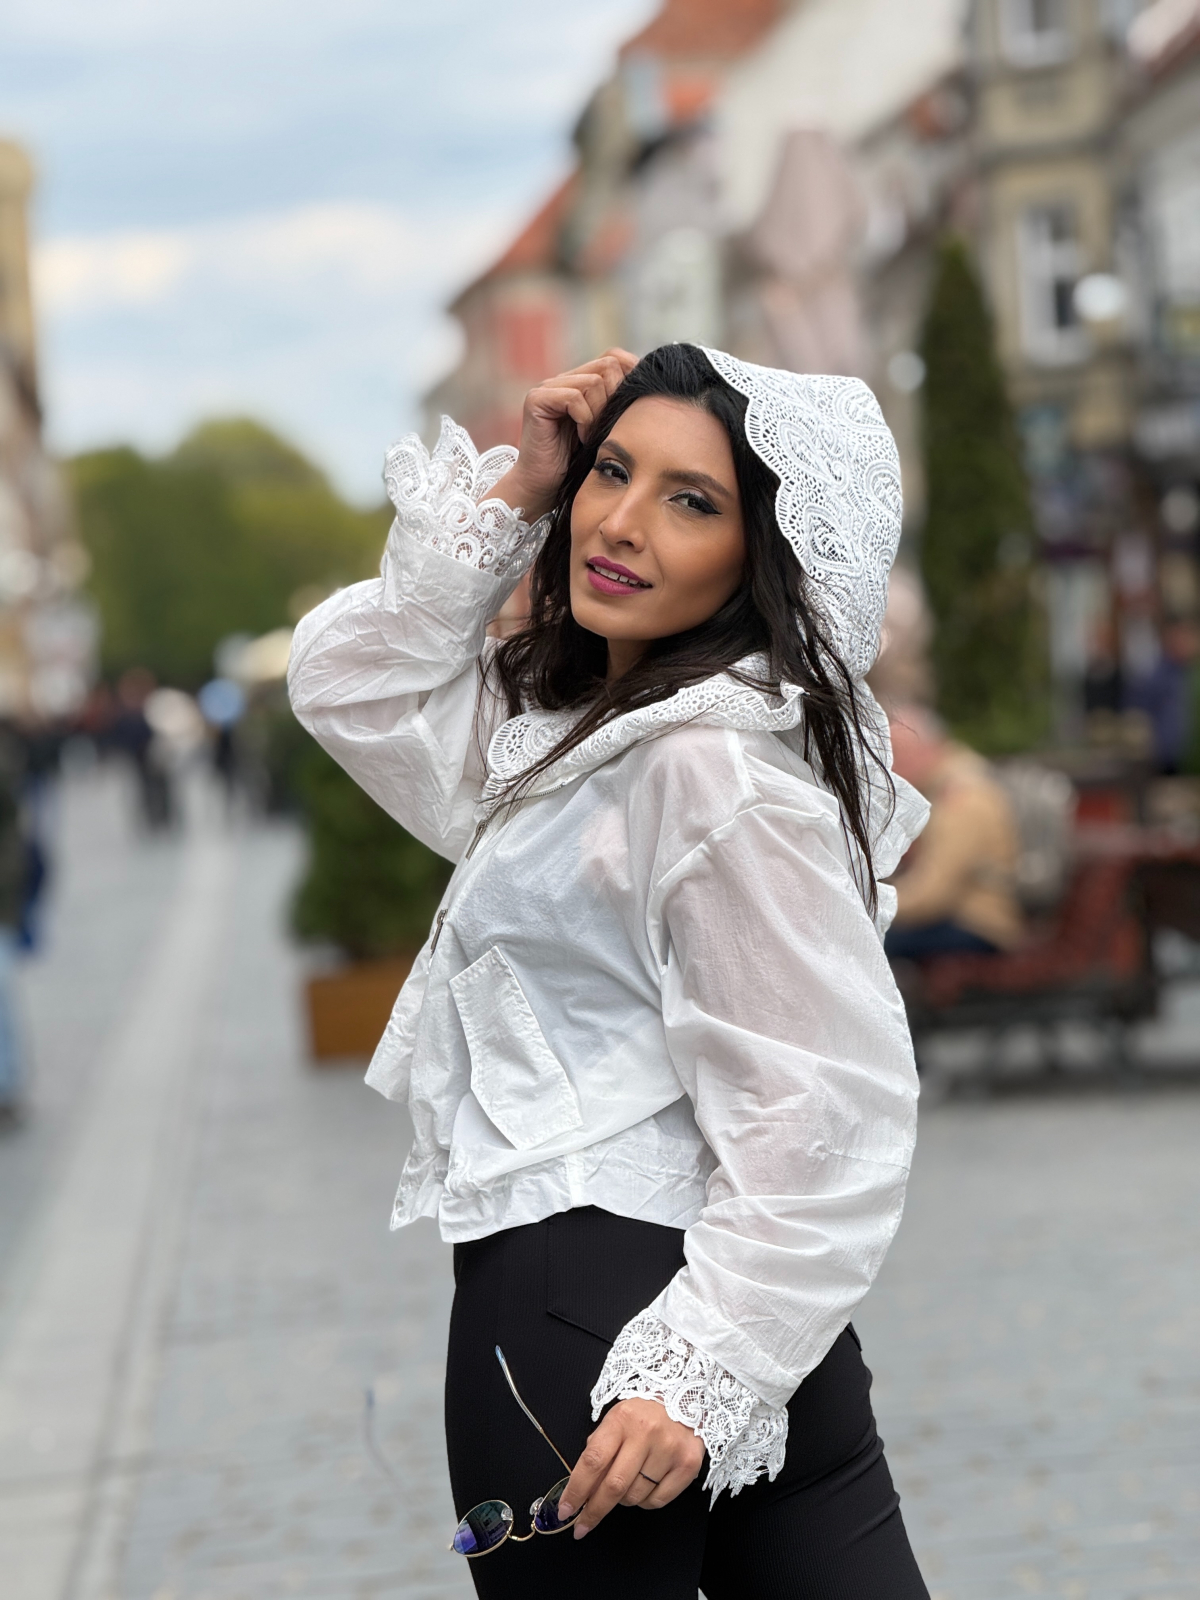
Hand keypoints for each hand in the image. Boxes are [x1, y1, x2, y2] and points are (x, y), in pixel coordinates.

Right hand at [491, 349, 637, 521]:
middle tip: (608, 426)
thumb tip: (651, 387)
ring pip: (594, 382)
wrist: (544, 487)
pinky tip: (581, 438)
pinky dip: (584, 419)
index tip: (632, 410)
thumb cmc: (578, 464)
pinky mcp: (537, 399)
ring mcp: (548, 387)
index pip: (615, 357)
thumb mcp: (608, 430)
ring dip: (599, 413)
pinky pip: (574, 397)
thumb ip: (620, 406)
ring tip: (592, 436)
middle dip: (616, 397)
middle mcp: (564, 379)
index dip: (630, 378)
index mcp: (581, 382)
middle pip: (608, 364)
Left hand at [557, 1398, 705, 1538]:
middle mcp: (646, 1433)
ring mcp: (669, 1450)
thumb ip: (599, 1451)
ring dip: (623, 1500)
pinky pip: (657, 1501)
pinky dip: (645, 1501)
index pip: (593, 1461)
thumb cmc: (644, 1414)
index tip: (566, 1509)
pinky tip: (647, 1484)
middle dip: (594, 1510)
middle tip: (582, 1525)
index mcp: (622, 1419)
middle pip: (614, 1485)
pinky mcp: (687, 1465)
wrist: (686, 1399)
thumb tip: (582, 1490)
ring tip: (628, 1482)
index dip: (577, 1490)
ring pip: (635, 1497)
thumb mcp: (616, 1421)